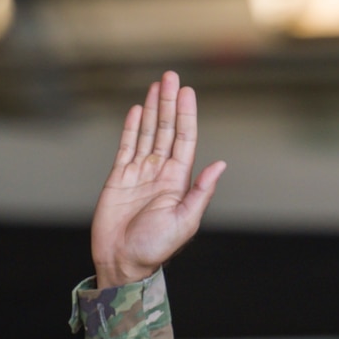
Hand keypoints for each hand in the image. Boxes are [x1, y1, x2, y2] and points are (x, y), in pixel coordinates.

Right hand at [91, 71, 226, 287]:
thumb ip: (201, 192)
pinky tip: (136, 109)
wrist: (122, 261)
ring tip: (157, 85)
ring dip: (152, 109)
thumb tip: (220, 165)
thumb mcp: (185, 221)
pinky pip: (126, 146)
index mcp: (179, 181)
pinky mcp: (118, 177)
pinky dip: (131, 127)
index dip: (186, 115)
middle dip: (169, 103)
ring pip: (147, 133)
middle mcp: (161, 172)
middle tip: (171, 76)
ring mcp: (139, 173)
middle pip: (166, 129)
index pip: (184, 140)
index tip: (187, 92)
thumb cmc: (156, 247)